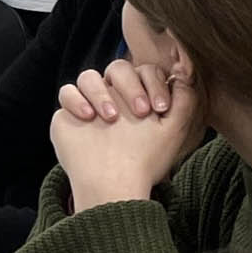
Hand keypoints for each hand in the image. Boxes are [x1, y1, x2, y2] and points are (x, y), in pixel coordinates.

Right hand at [51, 73, 203, 210]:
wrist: (115, 184)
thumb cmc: (146, 160)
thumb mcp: (174, 130)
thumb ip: (185, 98)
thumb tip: (184, 70)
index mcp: (139, 98)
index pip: (145, 71)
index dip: (153, 83)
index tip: (159, 108)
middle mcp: (114, 98)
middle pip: (117, 68)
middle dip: (130, 86)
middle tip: (139, 112)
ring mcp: (90, 104)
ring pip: (89, 76)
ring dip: (102, 93)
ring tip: (111, 118)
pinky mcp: (69, 114)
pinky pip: (66, 91)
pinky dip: (76, 100)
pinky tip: (89, 117)